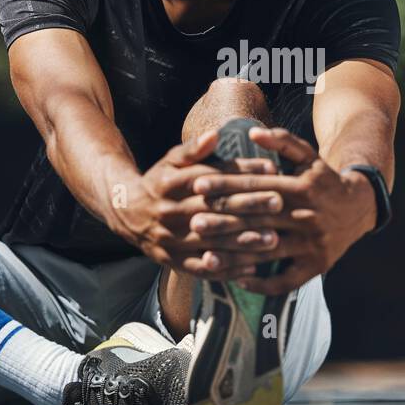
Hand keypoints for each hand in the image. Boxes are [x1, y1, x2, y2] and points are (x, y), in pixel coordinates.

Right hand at [108, 131, 285, 280]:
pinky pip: (202, 268)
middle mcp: (171, 212)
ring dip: (244, 242)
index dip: (244, 173)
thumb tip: (214, 134)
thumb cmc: (159, 182)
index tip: (272, 169)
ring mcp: (171, 239)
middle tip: (279, 203)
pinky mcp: (171, 261)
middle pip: (216, 209)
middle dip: (249, 206)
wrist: (126, 213)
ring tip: (272, 239)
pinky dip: (227, 269)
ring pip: (212, 241)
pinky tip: (251, 267)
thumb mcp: (170, 161)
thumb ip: (193, 149)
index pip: (214, 177)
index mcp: (172, 184)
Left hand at [188, 127, 377, 293]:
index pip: (256, 187)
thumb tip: (253, 132)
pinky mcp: (317, 265)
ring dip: (235, 257)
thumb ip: (282, 141)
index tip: (197, 185)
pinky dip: (263, 283)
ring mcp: (312, 243)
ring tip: (206, 258)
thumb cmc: (324, 179)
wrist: (360, 206)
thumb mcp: (309, 155)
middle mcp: (306, 216)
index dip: (226, 185)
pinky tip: (239, 281)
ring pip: (267, 252)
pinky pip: (287, 279)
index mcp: (301, 188)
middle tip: (193, 223)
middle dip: (222, 221)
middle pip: (257, 219)